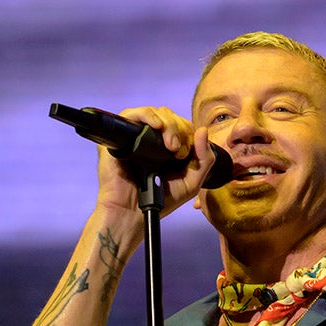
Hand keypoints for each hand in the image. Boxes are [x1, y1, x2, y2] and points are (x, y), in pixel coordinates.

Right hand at [94, 106, 220, 217]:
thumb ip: (204, 159)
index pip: (182, 124)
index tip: (187, 153)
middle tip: (177, 150)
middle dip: (179, 129)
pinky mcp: (120, 136)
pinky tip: (156, 126)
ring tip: (171, 145)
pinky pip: (131, 114)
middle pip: (169, 116)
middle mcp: (152, 138)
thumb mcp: (192, 181)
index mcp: (168, 146)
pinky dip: (147, 115)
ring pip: (154, 112)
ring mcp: (135, 136)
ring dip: (168, 124)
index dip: (188, 132)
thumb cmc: (161, 200)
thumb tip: (203, 130)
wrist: (134, 213)